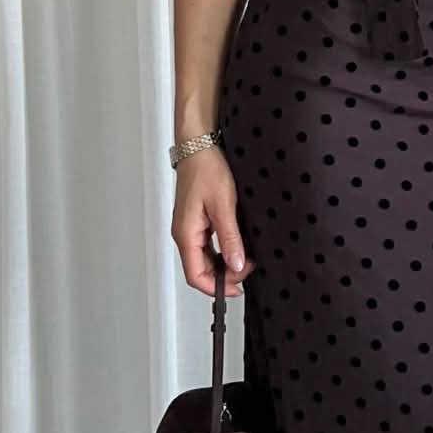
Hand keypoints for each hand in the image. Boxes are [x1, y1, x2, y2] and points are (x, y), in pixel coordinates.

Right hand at [172, 148, 255, 297]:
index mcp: (185, 233)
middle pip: (200, 269)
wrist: (199, 144)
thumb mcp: (223, 205)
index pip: (195, 275)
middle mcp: (184, 233)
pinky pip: (207, 244)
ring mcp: (190, 226)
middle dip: (224, 275)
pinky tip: (237, 244)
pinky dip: (222, 249)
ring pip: (205, 257)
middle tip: (248, 268)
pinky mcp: (197, 219)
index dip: (216, 287)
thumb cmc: (206, 168)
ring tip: (246, 257)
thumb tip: (235, 265)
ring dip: (224, 262)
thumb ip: (230, 238)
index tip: (238, 288)